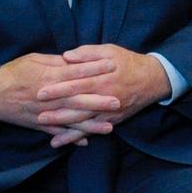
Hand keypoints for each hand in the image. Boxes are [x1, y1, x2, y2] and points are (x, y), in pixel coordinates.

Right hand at [0, 53, 120, 145]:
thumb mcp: (34, 60)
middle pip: (78, 98)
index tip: (113, 66)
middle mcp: (49, 96)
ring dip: (91, 124)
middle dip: (99, 101)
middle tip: (119, 101)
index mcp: (49, 77)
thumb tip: (76, 60)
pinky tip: (86, 142)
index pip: (76, 73)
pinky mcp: (39, 124)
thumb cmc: (13, 73)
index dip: (95, 69)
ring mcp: (45, 112)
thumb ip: (56, 62)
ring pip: (71, 119)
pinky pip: (57, 132)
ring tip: (110, 127)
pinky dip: (70, 138)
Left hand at [39, 44, 173, 127]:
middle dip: (57, 112)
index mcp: (103, 78)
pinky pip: (92, 131)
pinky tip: (60, 142)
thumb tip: (66, 56)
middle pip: (78, 106)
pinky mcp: (112, 120)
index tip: (40, 92)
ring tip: (45, 130)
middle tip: (37, 115)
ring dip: (64, 127)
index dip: (58, 89)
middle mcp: (105, 97)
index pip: (77, 84)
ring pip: (84, 122)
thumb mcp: (110, 50)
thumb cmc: (129, 62)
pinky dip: (76, 137)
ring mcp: (109, 111)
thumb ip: (88, 53)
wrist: (154, 79)